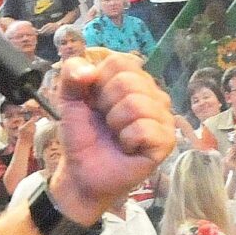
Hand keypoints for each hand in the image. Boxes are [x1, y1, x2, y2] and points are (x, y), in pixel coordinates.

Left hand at [51, 52, 175, 216]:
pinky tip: (128, 147)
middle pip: (129, 81)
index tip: (95, 101)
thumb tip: (89, 70)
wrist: (83, 172)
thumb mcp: (69, 99)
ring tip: (116, 135)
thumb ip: (71, 74)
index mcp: (132, 79)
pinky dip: (127, 140)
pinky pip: (145, 129)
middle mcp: (153, 94)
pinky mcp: (166, 141)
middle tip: (106, 121)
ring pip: (137, 104)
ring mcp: (163, 117)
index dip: (99, 83)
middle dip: (107, 104)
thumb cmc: (82, 135)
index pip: (120, 61)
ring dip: (116, 123)